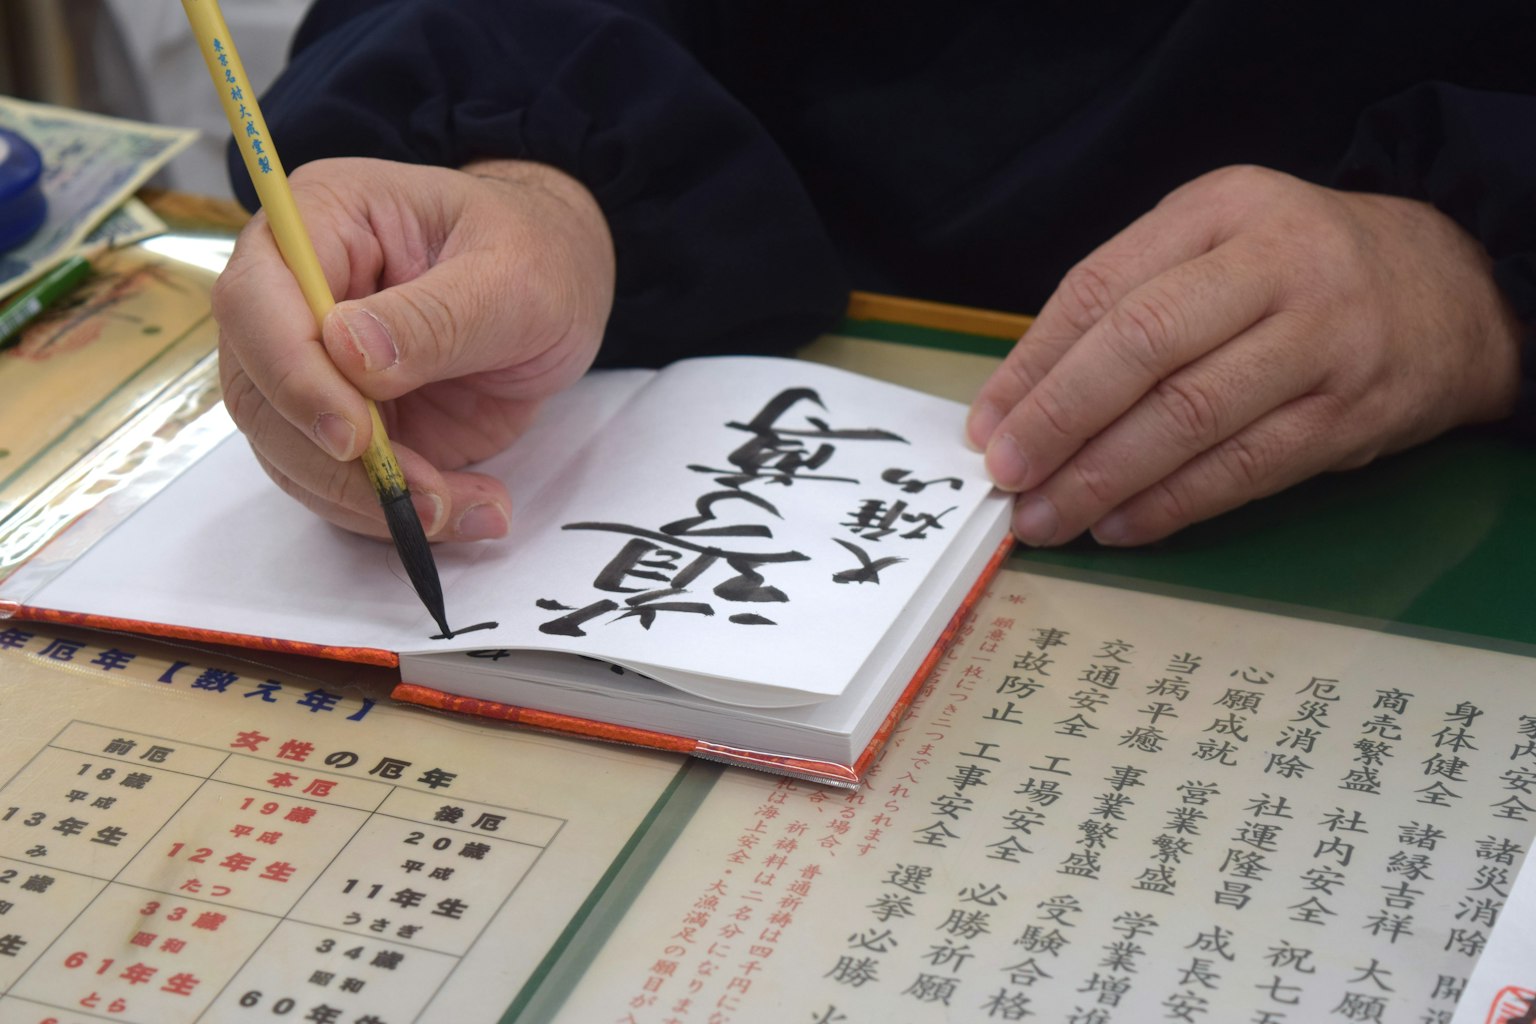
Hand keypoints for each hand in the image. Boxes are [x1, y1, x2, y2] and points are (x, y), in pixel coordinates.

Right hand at [213, 157, 614, 540]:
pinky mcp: (348, 426)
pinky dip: (397, 513)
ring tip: (467, 508)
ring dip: (371, 501)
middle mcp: (296, 296)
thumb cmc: (536, 256)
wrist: (560, 293)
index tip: (354, 434)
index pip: (256, 299)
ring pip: (292, 454)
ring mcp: (316, 368)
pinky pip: (341, 487)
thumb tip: (347, 351)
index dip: (291, 374)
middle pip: (258, 392)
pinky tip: (469, 510)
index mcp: (323, 221)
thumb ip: (434, 316)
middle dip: (335, 463)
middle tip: (425, 495)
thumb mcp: (510, 277)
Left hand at [966, 165, 1523, 546]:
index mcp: (1222, 208)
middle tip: (1006, 477)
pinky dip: (1171, 506)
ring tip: (1046, 518)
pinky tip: (1119, 526)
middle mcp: (1276, 266)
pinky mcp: (1349, 415)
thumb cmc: (1298, 270)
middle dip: (1059, 420)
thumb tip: (1019, 401)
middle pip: (1143, 346)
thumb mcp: (1215, 241)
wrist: (1452, 289)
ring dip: (1103, 479)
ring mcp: (1322, 342)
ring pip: (1190, 418)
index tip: (986, 425)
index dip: (1034, 364)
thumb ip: (1124, 299)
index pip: (1103, 288)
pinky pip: (1243, 471)